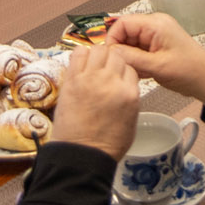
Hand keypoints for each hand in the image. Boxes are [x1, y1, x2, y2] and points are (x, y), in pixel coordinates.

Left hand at [50, 45, 139, 159]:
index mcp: (129, 93)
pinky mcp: (72, 80)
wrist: (81, 154)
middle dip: (112, 61)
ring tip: (93, 66)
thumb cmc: (107, 143)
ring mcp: (90, 79)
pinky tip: (82, 65)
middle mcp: (111, 82)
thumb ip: (130, 96)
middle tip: (105, 71)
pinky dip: (81, 54)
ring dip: (98, 55)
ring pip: (98, 49)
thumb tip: (123, 83)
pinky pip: (78, 53)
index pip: (131, 67)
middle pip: (116, 55)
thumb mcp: (132, 120)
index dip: (124, 72)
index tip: (117, 78)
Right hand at [108, 12, 204, 115]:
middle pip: (124, 32)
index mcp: (156, 24)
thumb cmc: (189, 71)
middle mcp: (155, 25)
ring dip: (130, 58)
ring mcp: (156, 35)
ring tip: (140, 72)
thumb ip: (131, 58)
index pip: (122, 23)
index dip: (112, 39)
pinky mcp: (157, 46)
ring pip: (129, 43)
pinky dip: (136, 62)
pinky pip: (137, 50)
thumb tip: (109, 53)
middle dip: (121, 51)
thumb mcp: (157, 66)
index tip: (110, 57)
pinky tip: (145, 73)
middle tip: (126, 68)